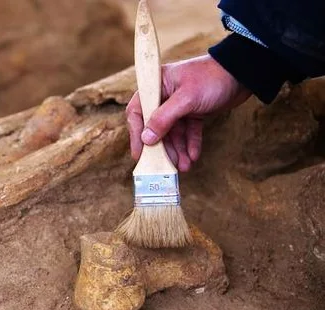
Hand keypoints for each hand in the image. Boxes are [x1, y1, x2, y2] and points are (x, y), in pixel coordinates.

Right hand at [126, 54, 251, 171]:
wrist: (243, 73)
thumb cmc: (213, 77)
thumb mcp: (186, 98)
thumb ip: (164, 118)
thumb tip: (146, 138)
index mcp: (156, 85)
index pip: (138, 112)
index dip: (137, 134)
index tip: (140, 154)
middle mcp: (164, 96)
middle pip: (155, 127)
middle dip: (163, 147)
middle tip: (166, 165)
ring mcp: (179, 105)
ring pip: (173, 132)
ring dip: (178, 149)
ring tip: (184, 165)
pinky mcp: (193, 112)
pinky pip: (188, 131)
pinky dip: (190, 143)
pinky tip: (193, 156)